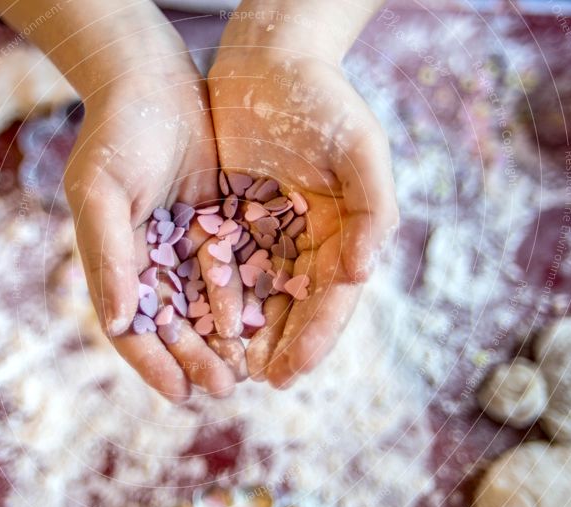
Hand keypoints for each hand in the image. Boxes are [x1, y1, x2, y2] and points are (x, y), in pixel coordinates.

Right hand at [64, 45, 238, 402]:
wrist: (154, 80)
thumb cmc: (119, 134)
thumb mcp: (103, 191)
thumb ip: (108, 256)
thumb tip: (118, 322)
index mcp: (114, 262)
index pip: (132, 326)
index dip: (153, 362)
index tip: (179, 394)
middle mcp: (147, 261)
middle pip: (172, 323)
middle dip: (195, 358)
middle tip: (225, 388)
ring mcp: (181, 244)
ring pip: (204, 304)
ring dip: (223, 338)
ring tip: (248, 369)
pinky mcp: (213, 225)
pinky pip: (231, 270)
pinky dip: (244, 298)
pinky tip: (264, 321)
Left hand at [208, 6, 396, 387]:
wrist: (269, 60)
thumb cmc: (321, 100)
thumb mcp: (359, 148)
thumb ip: (372, 209)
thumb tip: (362, 274)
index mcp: (345, 232)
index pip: (333, 298)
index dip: (316, 337)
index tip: (293, 372)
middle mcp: (309, 240)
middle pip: (295, 306)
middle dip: (279, 347)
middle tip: (256, 382)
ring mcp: (269, 233)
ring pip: (257, 294)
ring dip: (244, 333)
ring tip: (226, 368)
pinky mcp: (231, 220)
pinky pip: (221, 266)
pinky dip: (213, 297)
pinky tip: (198, 325)